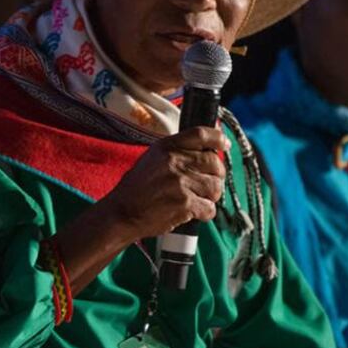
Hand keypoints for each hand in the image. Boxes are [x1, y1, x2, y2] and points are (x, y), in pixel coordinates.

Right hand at [104, 127, 227, 239]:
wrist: (123, 212)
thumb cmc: (137, 187)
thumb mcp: (152, 159)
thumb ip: (176, 152)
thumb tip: (206, 151)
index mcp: (166, 147)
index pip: (200, 134)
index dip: (217, 138)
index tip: (225, 144)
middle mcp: (174, 162)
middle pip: (214, 162)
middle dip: (216, 174)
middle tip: (208, 183)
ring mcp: (180, 183)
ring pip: (216, 187)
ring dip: (210, 196)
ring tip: (197, 199)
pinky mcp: (185, 204)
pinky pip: (210, 208)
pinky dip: (204, 213)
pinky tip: (192, 212)